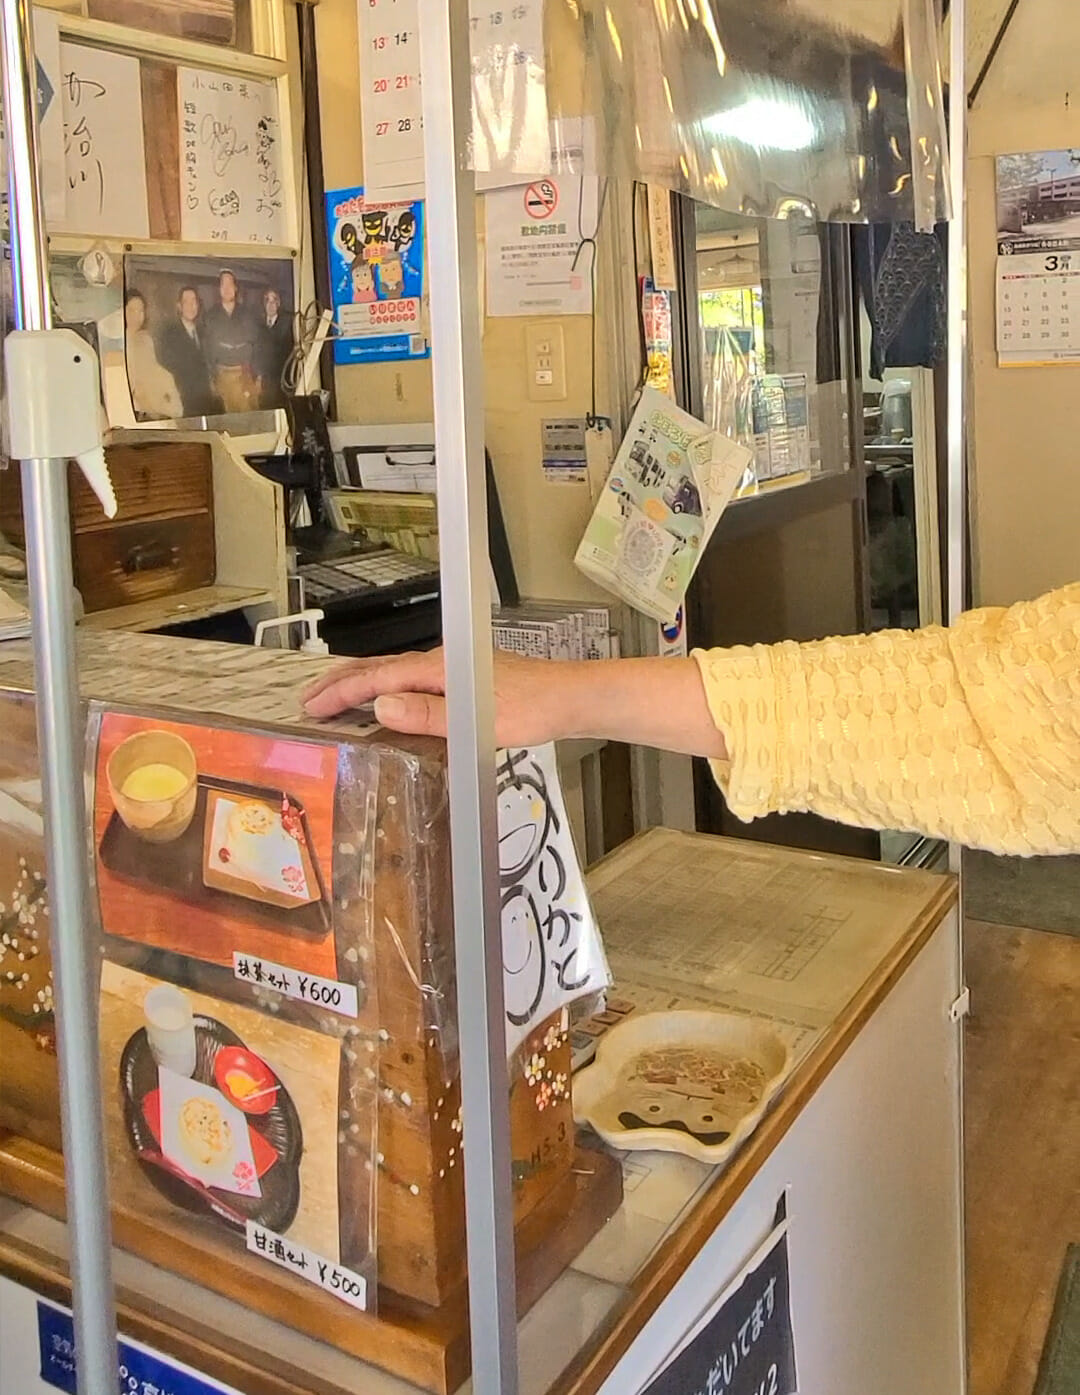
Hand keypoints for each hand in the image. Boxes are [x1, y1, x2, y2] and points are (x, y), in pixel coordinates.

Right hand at [302, 648, 587, 746]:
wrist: (569, 698)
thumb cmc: (532, 709)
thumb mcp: (477, 722)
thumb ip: (427, 716)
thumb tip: (380, 706)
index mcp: (438, 669)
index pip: (377, 679)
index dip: (341, 692)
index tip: (312, 706)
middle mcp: (441, 662)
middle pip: (379, 668)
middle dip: (340, 682)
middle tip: (308, 700)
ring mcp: (451, 667)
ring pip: (393, 671)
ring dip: (360, 683)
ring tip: (334, 695)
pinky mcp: (461, 677)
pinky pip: (410, 678)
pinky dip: (385, 685)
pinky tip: (385, 697)